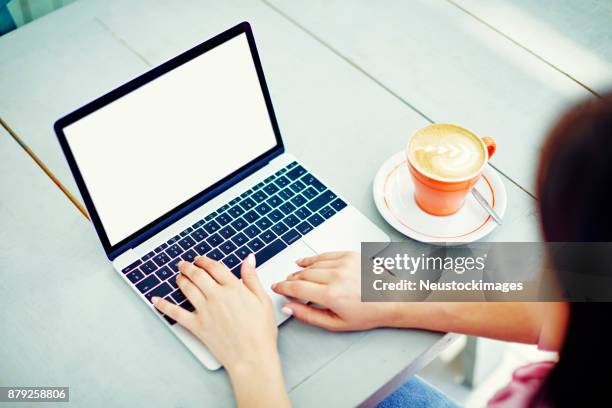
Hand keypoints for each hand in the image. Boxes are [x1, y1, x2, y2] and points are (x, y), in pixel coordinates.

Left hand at [151, 254, 277, 373]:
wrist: (252, 356)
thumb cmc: (260, 332)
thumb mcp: (263, 300)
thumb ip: (252, 278)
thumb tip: (248, 260)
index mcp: (233, 288)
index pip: (214, 267)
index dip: (205, 261)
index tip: (200, 259)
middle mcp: (216, 296)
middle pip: (198, 274)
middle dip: (189, 267)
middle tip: (184, 264)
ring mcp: (205, 310)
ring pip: (187, 288)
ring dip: (180, 279)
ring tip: (178, 276)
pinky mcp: (197, 326)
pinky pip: (176, 313)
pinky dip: (164, 305)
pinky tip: (156, 300)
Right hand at [272, 251, 395, 330]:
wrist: (392, 299)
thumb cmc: (369, 313)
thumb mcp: (336, 323)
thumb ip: (309, 315)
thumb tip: (289, 308)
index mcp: (332, 295)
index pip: (297, 288)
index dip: (282, 287)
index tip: (276, 288)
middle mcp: (336, 276)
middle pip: (302, 275)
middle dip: (290, 280)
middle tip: (285, 285)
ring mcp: (344, 263)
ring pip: (312, 264)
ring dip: (300, 270)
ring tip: (294, 276)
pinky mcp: (350, 255)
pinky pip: (324, 255)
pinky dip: (312, 259)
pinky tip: (305, 263)